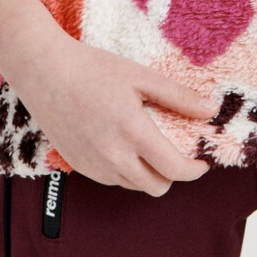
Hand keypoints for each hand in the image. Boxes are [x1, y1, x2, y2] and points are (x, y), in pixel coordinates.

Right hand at [0, 0, 213, 193]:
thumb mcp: (141, 77)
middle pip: (156, 187)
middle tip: (176, 153)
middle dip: (172, 175)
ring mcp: (93, 165)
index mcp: (133, 132)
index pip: (174, 170)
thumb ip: (179, 97)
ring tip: (148, 146)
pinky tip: (122, 145)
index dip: (194, 170)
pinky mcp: (78, 166)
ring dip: (148, 173)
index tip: (201, 161)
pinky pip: (111, 179)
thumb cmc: (92, 68)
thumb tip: (212, 109)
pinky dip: (125, 170)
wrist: (44, 72)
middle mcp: (113, 156)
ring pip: (133, 185)